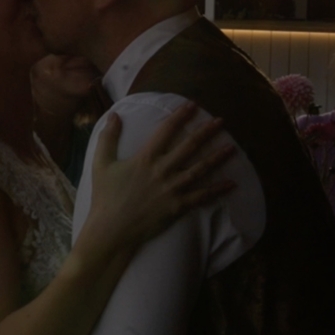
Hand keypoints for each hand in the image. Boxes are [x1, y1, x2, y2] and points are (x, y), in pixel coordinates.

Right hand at [85, 103, 235, 251]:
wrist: (111, 230)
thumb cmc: (105, 197)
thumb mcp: (101, 164)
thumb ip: (108, 137)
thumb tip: (115, 114)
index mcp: (145, 158)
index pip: (166, 130)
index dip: (180, 116)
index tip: (193, 105)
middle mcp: (162, 171)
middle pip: (189, 147)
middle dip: (206, 132)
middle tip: (221, 121)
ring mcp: (172, 189)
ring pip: (200, 169)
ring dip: (217, 157)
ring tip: (233, 147)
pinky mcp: (177, 207)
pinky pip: (201, 196)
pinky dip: (217, 190)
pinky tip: (231, 183)